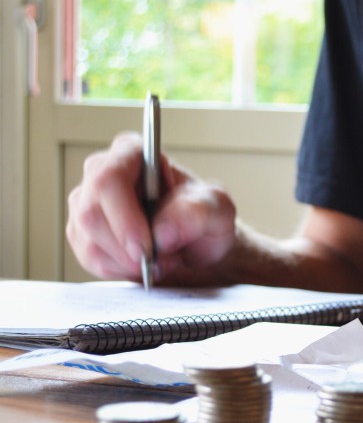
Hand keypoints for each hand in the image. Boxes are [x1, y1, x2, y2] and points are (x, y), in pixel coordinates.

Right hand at [66, 132, 236, 284]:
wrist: (198, 241)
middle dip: (127, 249)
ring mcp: (87, 203)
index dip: (123, 218)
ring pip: (88, 240)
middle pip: (91, 214)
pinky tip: (143, 263)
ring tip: (160, 259)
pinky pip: (89, 258)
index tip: (146, 247)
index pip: (109, 179)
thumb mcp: (218, 209)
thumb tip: (162, 230)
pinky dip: (120, 270)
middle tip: (158, 260)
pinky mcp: (84, 232)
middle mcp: (101, 173)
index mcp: (132, 153)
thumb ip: (198, 212)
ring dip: (127, 262)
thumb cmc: (206, 217)